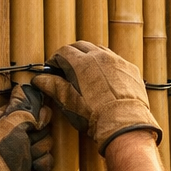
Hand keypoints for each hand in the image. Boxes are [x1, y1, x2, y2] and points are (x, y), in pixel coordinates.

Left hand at [0, 84, 53, 170]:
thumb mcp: (11, 123)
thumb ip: (25, 108)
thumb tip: (30, 91)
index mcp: (8, 118)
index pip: (30, 108)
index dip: (38, 114)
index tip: (37, 121)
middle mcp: (16, 132)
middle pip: (42, 126)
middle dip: (39, 135)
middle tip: (28, 140)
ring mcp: (23, 149)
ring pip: (46, 142)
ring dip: (40, 149)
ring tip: (28, 155)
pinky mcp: (30, 164)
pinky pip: (46, 158)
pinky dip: (42, 162)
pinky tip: (34, 166)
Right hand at [32, 40, 162, 153]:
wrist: (125, 124)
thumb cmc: (95, 115)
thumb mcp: (69, 102)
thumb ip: (53, 86)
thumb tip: (40, 79)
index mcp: (82, 63)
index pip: (63, 51)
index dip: (55, 59)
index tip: (52, 68)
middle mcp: (101, 56)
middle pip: (81, 46)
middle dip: (71, 54)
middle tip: (66, 67)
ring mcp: (118, 61)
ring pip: (100, 50)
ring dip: (90, 56)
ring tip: (85, 71)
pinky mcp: (131, 69)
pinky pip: (116, 60)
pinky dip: (107, 64)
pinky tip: (105, 77)